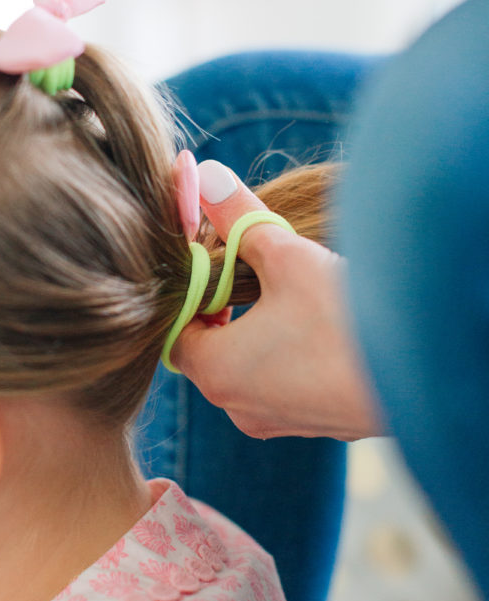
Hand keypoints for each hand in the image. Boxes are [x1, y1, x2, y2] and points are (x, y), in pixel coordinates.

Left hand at [172, 161, 383, 441]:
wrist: (424, 373)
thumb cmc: (346, 320)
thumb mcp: (287, 255)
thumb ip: (239, 217)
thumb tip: (207, 177)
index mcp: (216, 373)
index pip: (176, 329)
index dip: (193, 291)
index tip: (219, 263)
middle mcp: (239, 408)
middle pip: (211, 348)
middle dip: (227, 306)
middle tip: (254, 271)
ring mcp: (279, 420)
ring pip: (250, 366)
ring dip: (260, 328)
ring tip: (292, 294)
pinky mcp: (316, 423)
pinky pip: (285, 383)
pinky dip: (290, 352)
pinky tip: (321, 324)